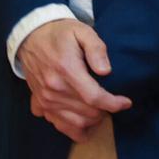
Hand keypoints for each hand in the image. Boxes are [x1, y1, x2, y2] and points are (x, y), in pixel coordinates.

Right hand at [17, 19, 131, 141]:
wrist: (32, 38)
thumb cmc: (61, 34)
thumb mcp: (83, 31)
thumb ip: (97, 49)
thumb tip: (106, 71)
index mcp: (67, 70)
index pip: (94, 97)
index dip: (113, 103)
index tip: (126, 103)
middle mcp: (53, 89)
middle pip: (86, 113)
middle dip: (105, 111)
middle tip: (114, 102)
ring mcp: (45, 99)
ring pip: (74, 124)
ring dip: (92, 122)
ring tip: (102, 112)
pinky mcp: (39, 104)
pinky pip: (58, 125)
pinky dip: (73, 127)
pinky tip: (84, 120)